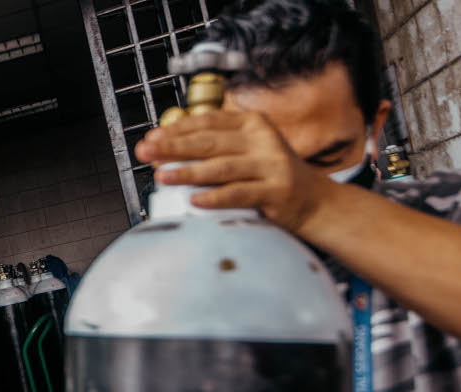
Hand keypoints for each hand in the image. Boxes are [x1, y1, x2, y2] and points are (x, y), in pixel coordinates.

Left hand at [134, 111, 335, 233]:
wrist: (314, 201)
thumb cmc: (269, 175)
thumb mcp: (246, 151)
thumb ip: (214, 147)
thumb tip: (166, 152)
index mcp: (251, 124)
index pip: (207, 122)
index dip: (176, 130)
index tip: (151, 138)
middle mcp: (262, 140)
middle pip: (209, 142)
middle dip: (173, 147)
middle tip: (147, 154)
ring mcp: (271, 165)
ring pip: (221, 167)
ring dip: (188, 171)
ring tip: (162, 176)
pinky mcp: (276, 191)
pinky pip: (239, 193)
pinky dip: (215, 197)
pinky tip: (194, 199)